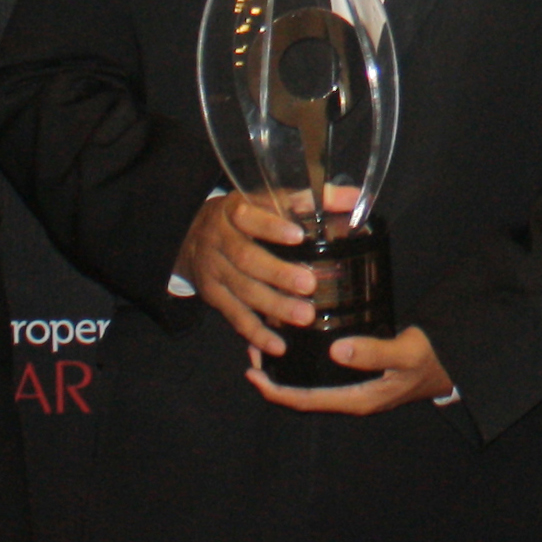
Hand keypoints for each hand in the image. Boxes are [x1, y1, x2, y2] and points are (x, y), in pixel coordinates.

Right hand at [176, 186, 357, 354]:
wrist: (189, 236)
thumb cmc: (243, 217)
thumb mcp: (266, 200)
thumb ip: (308, 200)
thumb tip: (352, 198)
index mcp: (234, 211)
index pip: (250, 216)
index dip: (272, 226)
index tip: (298, 235)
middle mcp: (220, 240)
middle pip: (246, 258)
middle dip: (278, 273)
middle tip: (309, 284)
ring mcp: (215, 271)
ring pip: (243, 290)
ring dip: (274, 305)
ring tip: (304, 316)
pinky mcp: (214, 296)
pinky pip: (235, 316)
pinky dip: (256, 333)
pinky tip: (278, 343)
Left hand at [249, 322, 451, 415]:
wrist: (450, 366)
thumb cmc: (429, 360)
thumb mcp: (405, 353)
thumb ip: (373, 352)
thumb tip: (336, 350)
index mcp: (356, 399)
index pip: (305, 400)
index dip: (275, 390)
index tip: (252, 373)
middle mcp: (349, 398)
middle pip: (301, 395)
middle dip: (273, 377)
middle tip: (251, 349)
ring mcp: (352, 389)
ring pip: (309, 385)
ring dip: (286, 370)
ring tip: (265, 344)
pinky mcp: (356, 378)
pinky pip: (320, 375)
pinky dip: (302, 362)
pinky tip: (296, 343)